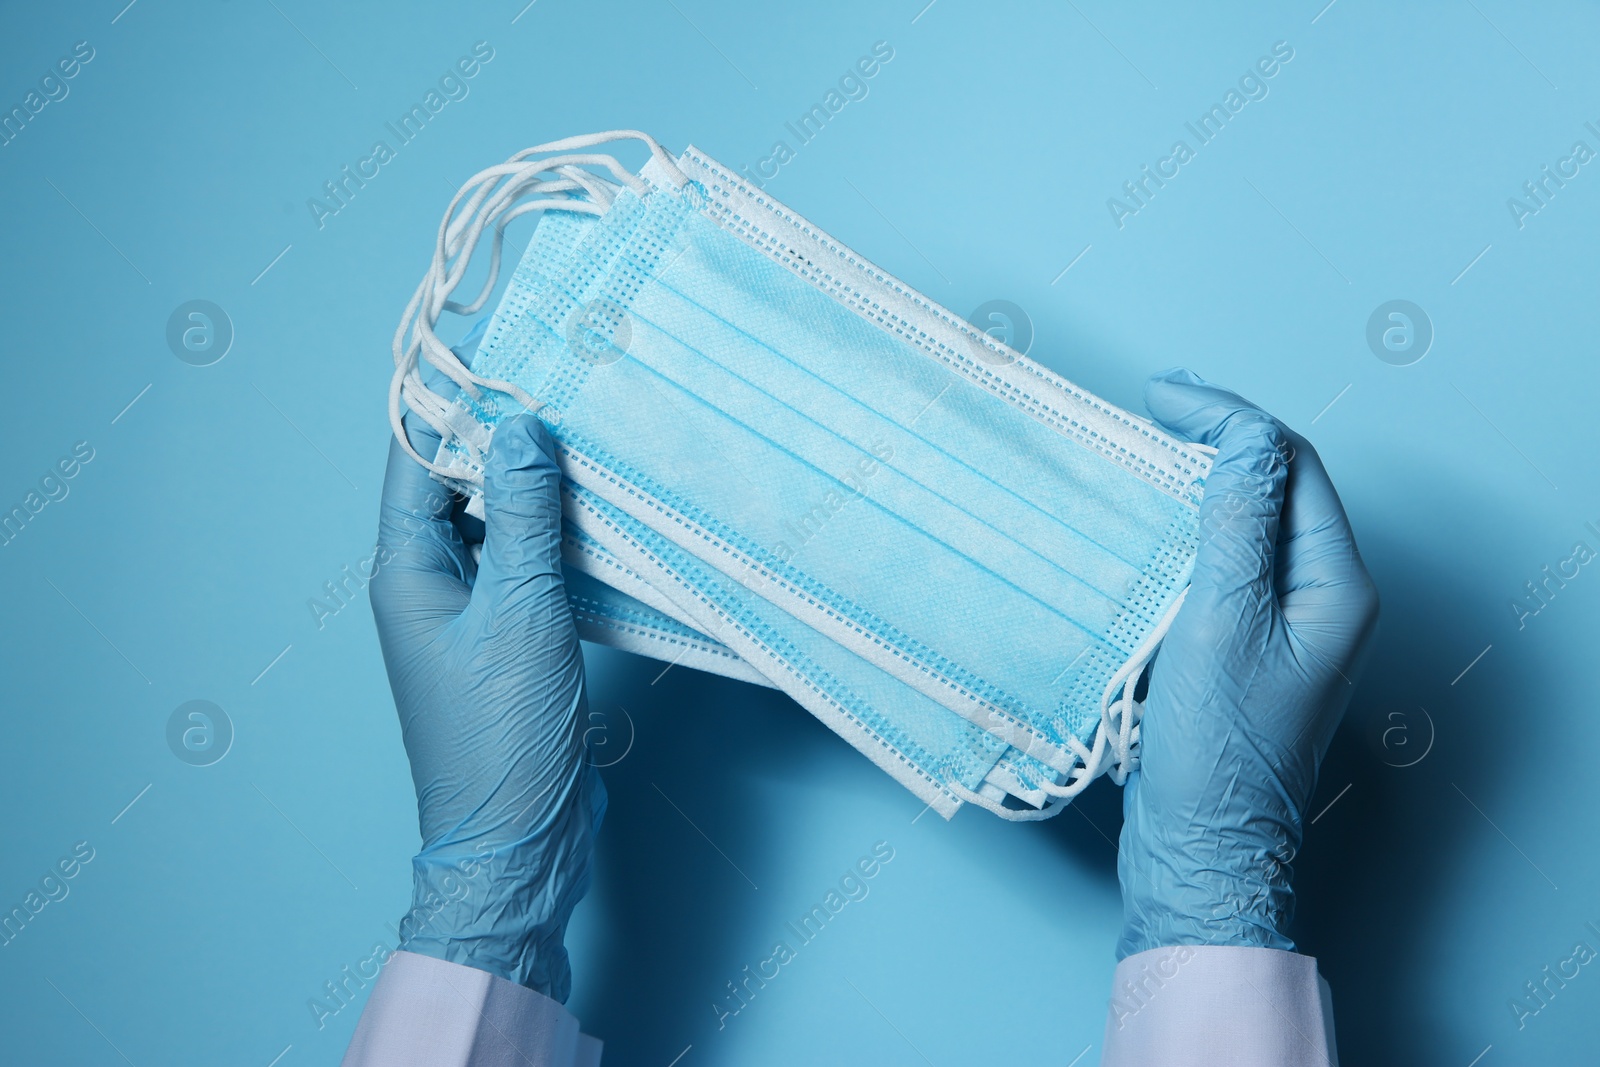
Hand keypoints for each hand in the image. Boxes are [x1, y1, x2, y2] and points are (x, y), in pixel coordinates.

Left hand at [370, 397, 601, 998]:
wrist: (518, 838)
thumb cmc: (504, 736)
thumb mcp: (521, 614)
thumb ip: (524, 517)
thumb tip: (520, 427)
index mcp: (407, 571)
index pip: (414, 458)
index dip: (449, 397)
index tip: (494, 342)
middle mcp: (429, 581)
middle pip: (456, 480)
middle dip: (501, 430)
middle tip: (556, 374)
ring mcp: (470, 610)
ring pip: (497, 519)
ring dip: (535, 480)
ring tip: (585, 426)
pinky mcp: (510, 634)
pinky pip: (528, 559)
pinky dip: (558, 529)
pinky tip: (601, 508)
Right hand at [1116, 369, 1378, 956]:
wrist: (1202, 848)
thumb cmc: (1217, 751)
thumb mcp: (1222, 623)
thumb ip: (1235, 525)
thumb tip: (1241, 436)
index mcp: (1333, 586)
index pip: (1289, 466)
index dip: (1228, 419)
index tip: (1160, 397)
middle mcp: (1318, 598)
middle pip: (1274, 487)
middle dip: (1216, 438)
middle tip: (1152, 406)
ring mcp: (1281, 624)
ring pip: (1244, 523)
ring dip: (1196, 481)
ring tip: (1143, 448)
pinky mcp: (1241, 646)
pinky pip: (1219, 565)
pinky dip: (1181, 530)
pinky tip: (1142, 522)